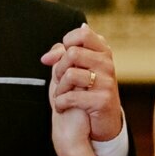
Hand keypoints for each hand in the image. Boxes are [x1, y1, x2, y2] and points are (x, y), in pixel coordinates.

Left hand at [41, 24, 124, 143]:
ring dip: (59, 89)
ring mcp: (107, 81)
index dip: (67, 43)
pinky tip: (62, 107)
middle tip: (60, 81)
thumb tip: (46, 58)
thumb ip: (62, 56)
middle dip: (59, 69)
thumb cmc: (87, 92)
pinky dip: (61, 103)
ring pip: (70, 74)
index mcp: (102, 52)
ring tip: (61, 95)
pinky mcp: (103, 100)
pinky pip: (72, 96)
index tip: (63, 57)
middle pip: (72, 53)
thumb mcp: (78, 69)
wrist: (105, 122)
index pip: (83, 33)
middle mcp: (107, 64)